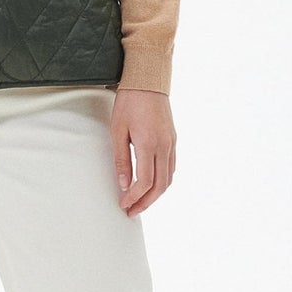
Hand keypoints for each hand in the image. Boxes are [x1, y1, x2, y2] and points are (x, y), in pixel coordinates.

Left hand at [110, 89, 175, 214]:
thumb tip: (124, 184)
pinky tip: (152, 185)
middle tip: (132, 211)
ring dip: (155, 194)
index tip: (123, 205)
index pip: (145, 182)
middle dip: (146, 202)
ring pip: (169, 179)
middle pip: (160, 186)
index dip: (134, 197)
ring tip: (140, 202)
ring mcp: (171, 143)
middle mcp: (164, 146)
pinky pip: (171, 167)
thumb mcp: (118, 131)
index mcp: (149, 144)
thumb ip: (121, 159)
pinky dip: (163, 181)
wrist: (148, 80)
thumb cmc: (129, 102)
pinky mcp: (173, 140)